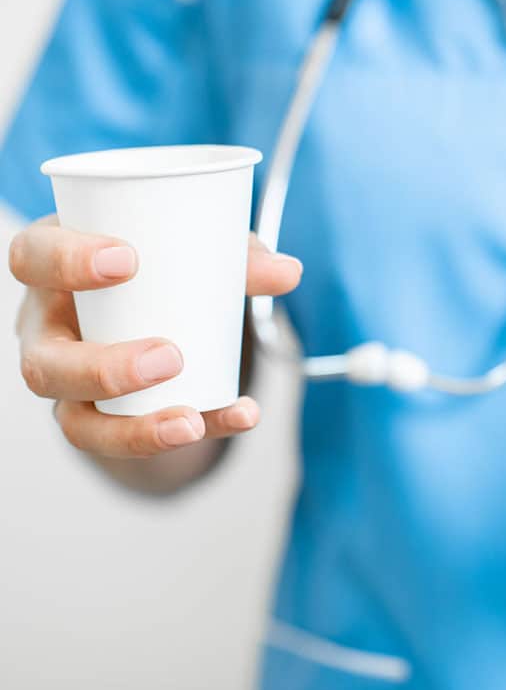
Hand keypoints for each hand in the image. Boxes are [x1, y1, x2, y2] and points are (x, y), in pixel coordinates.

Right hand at [9, 217, 301, 457]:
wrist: (157, 308)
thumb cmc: (161, 264)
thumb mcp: (195, 248)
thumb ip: (238, 256)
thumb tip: (287, 272)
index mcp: (56, 268)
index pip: (33, 257)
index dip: (66, 261)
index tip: (126, 260)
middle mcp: (48, 330)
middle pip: (45, 363)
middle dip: (103, 370)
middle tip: (170, 358)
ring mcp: (71, 383)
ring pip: (77, 422)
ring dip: (135, 429)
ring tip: (192, 421)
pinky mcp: (103, 418)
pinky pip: (132, 440)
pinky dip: (194, 430)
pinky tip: (240, 417)